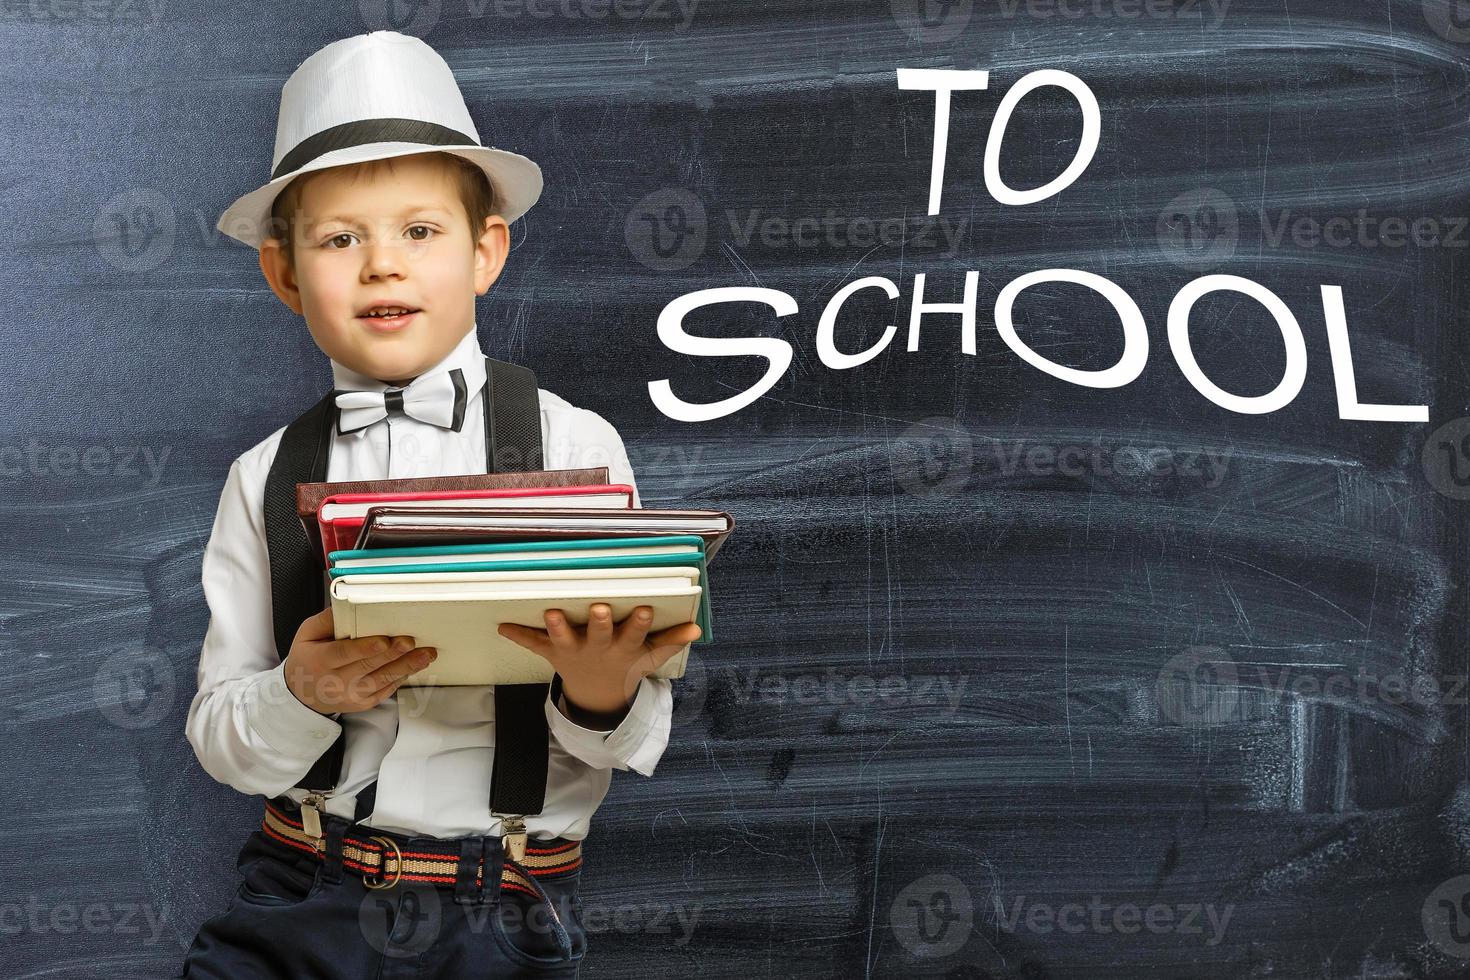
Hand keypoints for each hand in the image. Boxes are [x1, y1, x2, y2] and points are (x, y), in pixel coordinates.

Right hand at [283, 607, 437, 714]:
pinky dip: (402, 677)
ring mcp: (352, 695)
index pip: (343, 654)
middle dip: (392, 654)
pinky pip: (386, 689)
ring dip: (406, 666)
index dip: (365, 648)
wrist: (303, 696)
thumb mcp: (306, 635)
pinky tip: (416, 665)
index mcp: (320, 661)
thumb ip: (326, 620)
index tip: (383, 641)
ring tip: (425, 654)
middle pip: (368, 667)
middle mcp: (336, 681)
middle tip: (411, 641)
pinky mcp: (364, 703)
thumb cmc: (308, 659)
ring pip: (382, 680)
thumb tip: (346, 605)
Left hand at [497, 603, 699, 715]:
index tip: (646, 610)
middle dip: (600, 622)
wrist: (597, 695)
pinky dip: (518, 636)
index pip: (634, 634)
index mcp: (622, 648)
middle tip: (600, 609)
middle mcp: (597, 649)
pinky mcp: (553, 651)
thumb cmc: (626, 665)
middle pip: (599, 635)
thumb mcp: (650, 658)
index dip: (640, 624)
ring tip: (551, 613)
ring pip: (564, 638)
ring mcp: (573, 650)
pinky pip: (534, 644)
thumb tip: (696, 628)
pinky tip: (502, 626)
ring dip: (557, 627)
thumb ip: (671, 642)